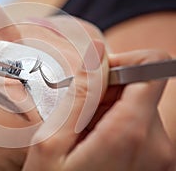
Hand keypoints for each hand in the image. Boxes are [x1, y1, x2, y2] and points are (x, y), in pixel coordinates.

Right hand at [23, 49, 175, 170]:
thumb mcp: (51, 143)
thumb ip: (78, 95)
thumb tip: (97, 52)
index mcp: (131, 132)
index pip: (154, 67)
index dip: (125, 62)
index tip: (98, 77)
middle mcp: (157, 144)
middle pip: (142, 89)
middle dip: (108, 94)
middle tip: (78, 118)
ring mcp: (160, 157)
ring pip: (139, 108)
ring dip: (109, 112)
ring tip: (83, 136)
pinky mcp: (156, 164)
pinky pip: (140, 128)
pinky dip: (116, 127)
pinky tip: (94, 146)